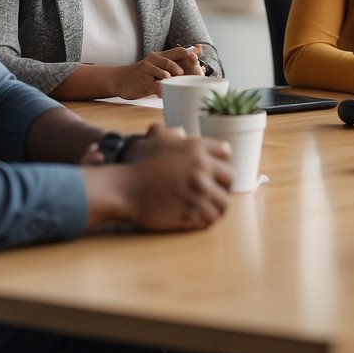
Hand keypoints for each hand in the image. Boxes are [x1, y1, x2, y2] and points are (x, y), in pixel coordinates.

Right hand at [82, 125, 231, 230]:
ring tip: (205, 208)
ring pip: (223, 202)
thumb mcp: (154, 140)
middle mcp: (201, 168)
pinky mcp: (192, 212)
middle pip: (229, 178)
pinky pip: (211, 219)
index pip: (225, 153)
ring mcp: (198, 191)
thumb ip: (170, 133)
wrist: (124, 189)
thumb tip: (181, 132)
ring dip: (215, 205)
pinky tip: (196, 218)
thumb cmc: (138, 164)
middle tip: (210, 191)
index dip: (219, 162)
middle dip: (221, 185)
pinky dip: (206, 220)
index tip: (212, 170)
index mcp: (196, 148)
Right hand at [112, 47, 202, 98]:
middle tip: (183, 83)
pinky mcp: (144, 82)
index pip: (180, 51)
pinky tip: (163, 94)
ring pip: (167, 74)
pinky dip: (164, 91)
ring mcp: (148, 70)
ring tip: (172, 88)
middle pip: (173, 64)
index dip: (190, 56)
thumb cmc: (139, 74)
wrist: (118, 79)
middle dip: (181, 75)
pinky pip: (158, 86)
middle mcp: (154, 60)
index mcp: (159, 56)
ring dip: (172, 82)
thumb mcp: (152, 65)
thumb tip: (186, 66)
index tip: (196, 63)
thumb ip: (167, 65)